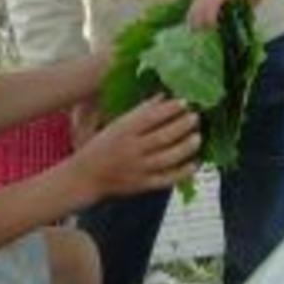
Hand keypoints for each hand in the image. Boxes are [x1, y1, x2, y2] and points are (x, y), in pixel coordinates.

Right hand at [68, 95, 201, 199]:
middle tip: (196, 117)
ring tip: (198, 137)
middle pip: (162, 136)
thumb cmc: (102, 146)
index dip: (169, 109)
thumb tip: (164, 97)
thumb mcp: (116, 125)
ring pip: (168, 157)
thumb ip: (140, 112)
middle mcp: (130, 149)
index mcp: (122, 131)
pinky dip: (182, 172)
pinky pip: (166, 179)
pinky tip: (194, 163)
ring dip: (186, 147)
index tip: (184, 102)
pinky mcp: (142, 185)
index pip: (150, 117)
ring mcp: (137, 169)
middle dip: (182, 125)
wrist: (85, 177)